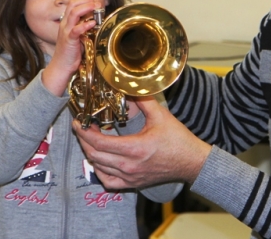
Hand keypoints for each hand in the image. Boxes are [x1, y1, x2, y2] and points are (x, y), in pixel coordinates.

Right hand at [43, 0, 99, 95]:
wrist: (61, 65)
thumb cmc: (71, 52)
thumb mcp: (79, 36)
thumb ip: (84, 28)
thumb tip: (96, 20)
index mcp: (66, 22)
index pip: (72, 5)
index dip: (83, 0)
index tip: (94, 1)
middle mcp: (65, 24)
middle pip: (73, 5)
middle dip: (86, 1)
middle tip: (97, 2)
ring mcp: (66, 31)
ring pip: (73, 14)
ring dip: (86, 8)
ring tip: (95, 7)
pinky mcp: (69, 40)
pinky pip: (76, 29)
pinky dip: (85, 25)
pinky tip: (92, 23)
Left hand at [73, 96, 211, 188]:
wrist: (191, 162)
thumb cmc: (178, 140)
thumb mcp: (161, 116)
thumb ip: (144, 101)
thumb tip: (130, 87)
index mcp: (135, 148)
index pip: (99, 142)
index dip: (84, 132)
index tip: (79, 122)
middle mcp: (129, 165)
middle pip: (94, 155)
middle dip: (84, 140)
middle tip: (82, 128)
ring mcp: (130, 177)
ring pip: (98, 168)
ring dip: (90, 153)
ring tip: (90, 140)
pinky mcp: (133, 184)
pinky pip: (108, 181)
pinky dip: (100, 171)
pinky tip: (101, 161)